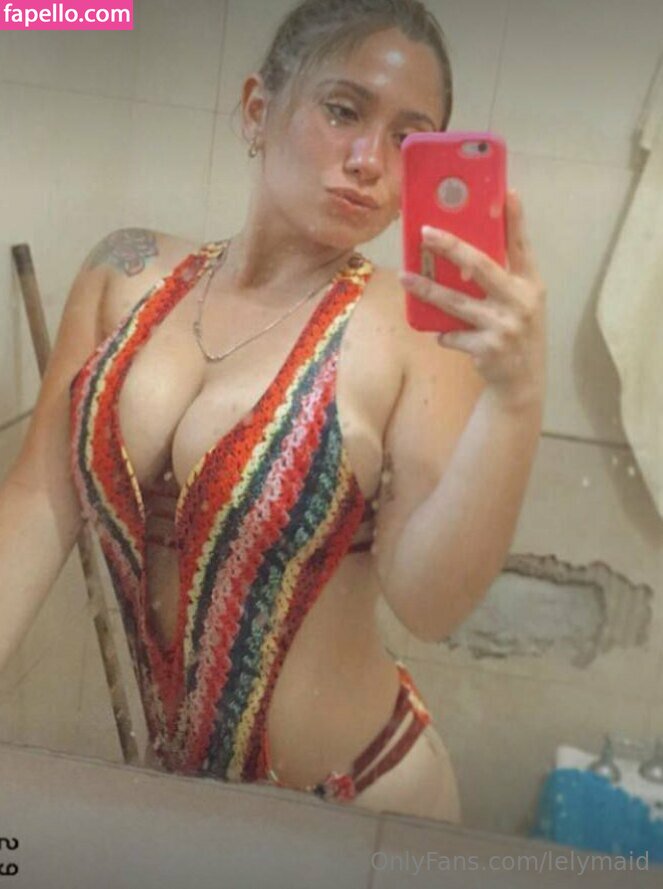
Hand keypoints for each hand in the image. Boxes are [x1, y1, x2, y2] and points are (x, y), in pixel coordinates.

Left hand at [399, 190, 546, 409]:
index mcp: (531, 284)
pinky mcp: (487, 348)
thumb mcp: (520, 302)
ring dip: (427, 289)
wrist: (522, 382)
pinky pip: (452, 333)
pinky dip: (443, 333)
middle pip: (480, 266)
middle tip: (425, 232)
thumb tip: (463, 253)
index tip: (508, 192)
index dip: (516, 219)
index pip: (522, 245)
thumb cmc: (516, 333)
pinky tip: (440, 334)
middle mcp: (521, 302)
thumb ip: (502, 278)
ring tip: (406, 277)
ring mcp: (504, 326)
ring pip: (456, 301)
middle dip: (451, 246)